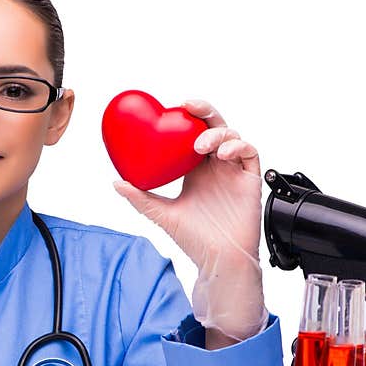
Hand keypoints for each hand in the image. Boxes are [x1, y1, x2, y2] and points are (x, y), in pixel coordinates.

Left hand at [114, 98, 266, 342]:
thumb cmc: (193, 239)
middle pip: (213, 126)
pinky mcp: (249, 179)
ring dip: (217, 133)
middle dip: (204, 111)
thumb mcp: (161, 214)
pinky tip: (223, 154)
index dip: (185, 118)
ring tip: (200, 145)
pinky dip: (238, 146)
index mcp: (194, 169)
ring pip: (231, 136)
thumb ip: (140, 198)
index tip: (171, 108)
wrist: (218, 259)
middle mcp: (214, 166)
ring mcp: (233, 171)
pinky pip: (249, 152)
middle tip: (188, 106)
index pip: (191, 134)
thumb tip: (116, 182)